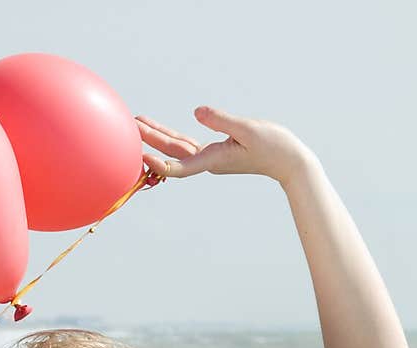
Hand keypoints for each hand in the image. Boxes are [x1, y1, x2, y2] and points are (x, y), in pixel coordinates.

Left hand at [136, 106, 312, 185]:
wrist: (288, 160)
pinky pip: (187, 145)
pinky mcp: (215, 151)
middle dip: (149, 142)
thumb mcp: (247, 128)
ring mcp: (210, 157)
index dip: (158, 163)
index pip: (179, 166)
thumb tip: (197, 111)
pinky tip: (159, 131)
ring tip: (137, 124)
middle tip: (129, 128)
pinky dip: (172, 138)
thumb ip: (221, 120)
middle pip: (172, 154)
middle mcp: (207, 161)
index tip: (140, 156)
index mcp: (213, 160)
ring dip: (157, 138)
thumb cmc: (273, 145)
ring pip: (177, 148)